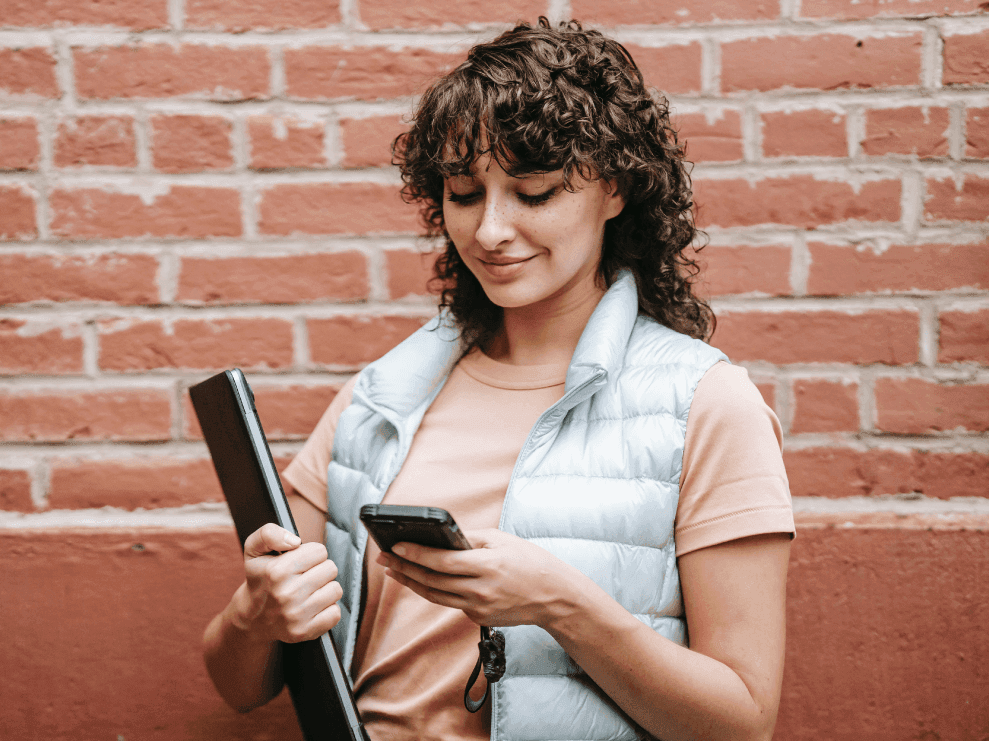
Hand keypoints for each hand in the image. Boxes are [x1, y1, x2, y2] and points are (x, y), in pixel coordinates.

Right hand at [231, 523, 342, 643]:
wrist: (252, 617)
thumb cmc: (260, 579)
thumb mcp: (254, 549)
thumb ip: (269, 533)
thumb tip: (295, 541)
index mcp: (277, 571)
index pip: (319, 551)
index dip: (311, 554)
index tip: (299, 562)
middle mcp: (286, 594)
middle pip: (331, 569)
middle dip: (319, 570)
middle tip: (304, 577)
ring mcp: (296, 615)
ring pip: (336, 590)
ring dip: (325, 589)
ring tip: (309, 591)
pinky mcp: (305, 632)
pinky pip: (335, 613)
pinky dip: (327, 609)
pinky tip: (312, 607)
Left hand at [376, 528, 587, 628]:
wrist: (554, 596)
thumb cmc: (530, 562)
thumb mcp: (502, 540)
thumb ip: (470, 538)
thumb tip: (442, 536)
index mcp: (486, 566)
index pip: (441, 561)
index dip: (415, 554)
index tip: (394, 546)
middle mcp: (480, 590)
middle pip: (431, 580)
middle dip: (404, 568)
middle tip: (384, 558)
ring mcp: (478, 608)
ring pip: (435, 596)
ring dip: (411, 582)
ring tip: (394, 570)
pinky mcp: (478, 618)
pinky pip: (451, 602)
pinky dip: (435, 590)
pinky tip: (422, 580)